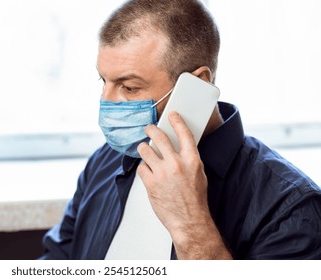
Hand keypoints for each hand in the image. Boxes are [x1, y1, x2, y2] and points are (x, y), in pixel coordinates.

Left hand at [137, 111, 230, 258]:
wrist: (189, 220)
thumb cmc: (195, 199)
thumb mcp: (198, 174)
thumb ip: (188, 159)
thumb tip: (177, 147)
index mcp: (192, 160)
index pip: (184, 134)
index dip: (177, 121)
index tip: (172, 115)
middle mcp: (176, 164)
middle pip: (159, 137)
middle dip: (151, 130)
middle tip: (148, 129)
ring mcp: (162, 173)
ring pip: (145, 150)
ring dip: (143, 149)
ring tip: (145, 151)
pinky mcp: (151, 183)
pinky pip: (141, 168)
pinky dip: (143, 169)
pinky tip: (148, 172)